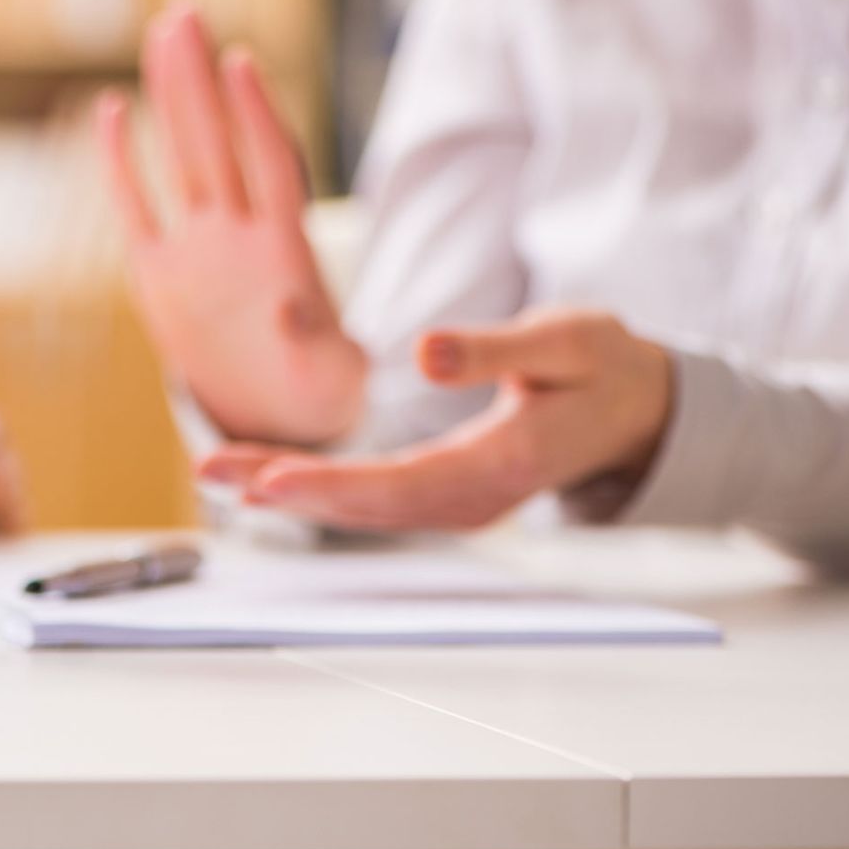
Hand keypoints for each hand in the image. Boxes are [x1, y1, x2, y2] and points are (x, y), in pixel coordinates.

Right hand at [96, 2, 366, 447]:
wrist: (280, 416)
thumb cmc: (321, 393)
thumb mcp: (333, 378)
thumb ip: (319, 345)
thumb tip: (291, 308)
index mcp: (285, 252)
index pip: (270, 166)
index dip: (257, 114)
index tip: (242, 60)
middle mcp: (239, 235)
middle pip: (218, 142)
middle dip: (201, 80)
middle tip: (185, 13)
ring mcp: (198, 248)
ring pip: (181, 157)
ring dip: (172, 97)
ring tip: (161, 33)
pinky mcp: (160, 274)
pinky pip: (136, 208)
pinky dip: (122, 162)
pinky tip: (111, 108)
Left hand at [197, 309, 673, 530]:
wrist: (637, 411)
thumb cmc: (601, 368)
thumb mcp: (564, 340)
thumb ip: (493, 348)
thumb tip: (426, 352)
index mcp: (505, 463)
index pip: (402, 486)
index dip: (331, 487)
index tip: (268, 480)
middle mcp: (476, 498)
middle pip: (367, 506)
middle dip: (286, 489)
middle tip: (211, 472)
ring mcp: (460, 504)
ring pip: (363, 509)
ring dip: (290, 490)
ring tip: (217, 472)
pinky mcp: (446, 494)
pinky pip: (373, 501)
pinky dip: (318, 490)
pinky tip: (268, 477)